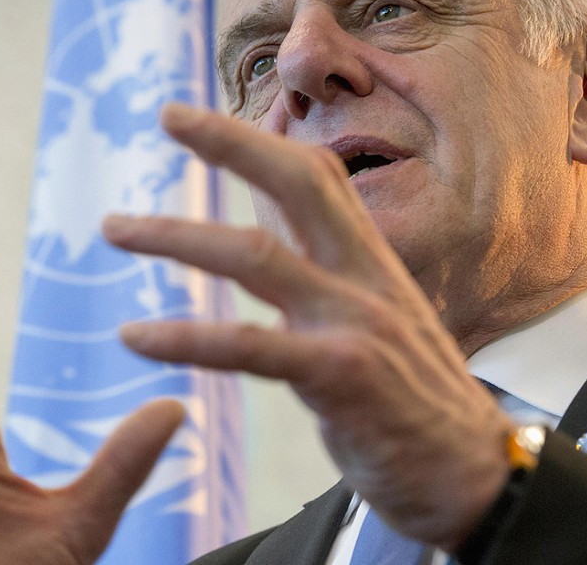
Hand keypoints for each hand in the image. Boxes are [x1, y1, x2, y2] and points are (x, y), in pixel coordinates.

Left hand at [104, 103, 513, 551]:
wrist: (473, 475)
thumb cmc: (414, 400)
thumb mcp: (377, 321)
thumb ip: (325, 276)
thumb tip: (274, 233)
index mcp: (370, 263)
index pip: (318, 178)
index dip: (258, 140)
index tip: (199, 119)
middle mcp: (363, 279)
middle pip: (298, 183)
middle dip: (230, 141)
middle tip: (167, 112)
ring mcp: (355, 323)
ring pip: (256, 256)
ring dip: (176, 236)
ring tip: (113, 227)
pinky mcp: (342, 376)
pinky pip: (250, 347)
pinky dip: (186, 338)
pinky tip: (135, 337)